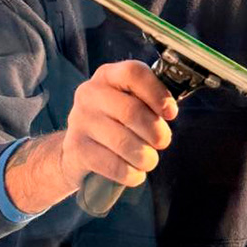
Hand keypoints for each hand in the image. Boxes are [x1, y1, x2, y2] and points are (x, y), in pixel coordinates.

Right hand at [60, 60, 177, 189]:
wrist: (78, 151)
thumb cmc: (114, 123)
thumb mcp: (129, 101)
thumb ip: (150, 99)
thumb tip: (169, 110)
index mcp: (107, 75)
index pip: (134, 73)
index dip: (158, 94)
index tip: (170, 113)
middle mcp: (89, 93)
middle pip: (132, 111)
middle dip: (156, 132)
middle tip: (162, 142)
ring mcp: (79, 120)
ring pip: (124, 143)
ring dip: (146, 157)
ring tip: (148, 160)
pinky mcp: (76, 149)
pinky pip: (114, 166)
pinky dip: (132, 174)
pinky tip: (134, 172)